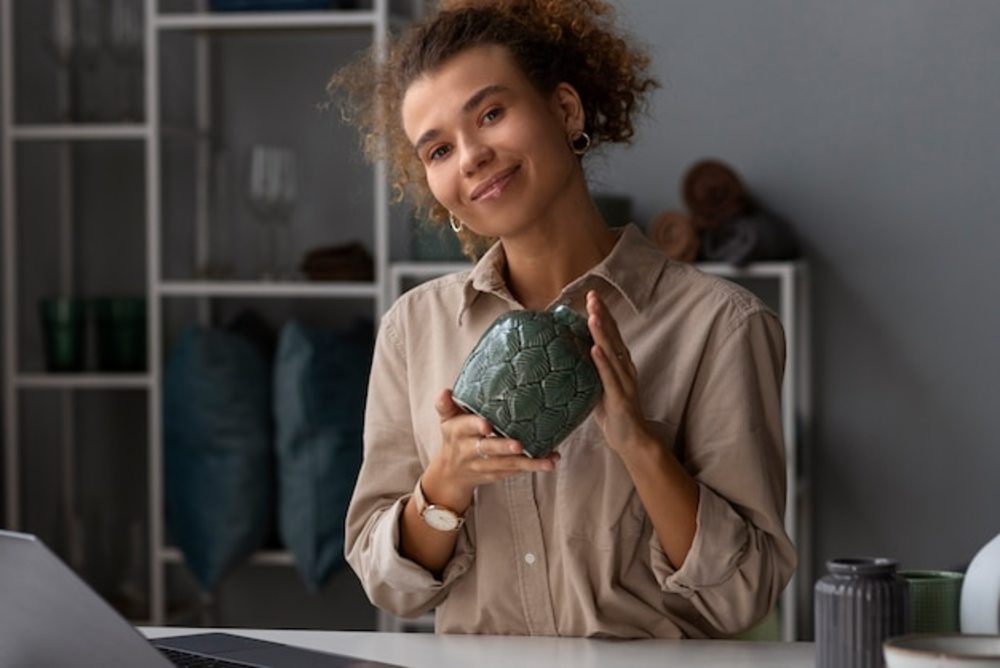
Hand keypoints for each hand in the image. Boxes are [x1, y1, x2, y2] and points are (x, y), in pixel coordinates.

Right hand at [421, 389, 559, 511]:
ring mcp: (483, 465)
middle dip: (503, 448)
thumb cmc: (454, 437)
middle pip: (487, 449)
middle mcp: (469, 451)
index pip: (464, 427)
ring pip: (505, 465)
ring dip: (527, 463)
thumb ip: (446, 405)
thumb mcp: (447, 420)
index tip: (487, 425)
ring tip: (547, 461)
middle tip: (518, 445)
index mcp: (457, 432)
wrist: (450, 474)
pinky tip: (549, 461)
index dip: (475, 426)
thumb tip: (446, 391)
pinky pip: (514, 471)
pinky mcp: (496, 475)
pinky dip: (532, 466)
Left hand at [586, 290, 652, 453]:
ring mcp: (624, 382)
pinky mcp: (620, 398)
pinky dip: (603, 362)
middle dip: (602, 315)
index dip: (603, 314)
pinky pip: (610, 377)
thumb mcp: (597, 385)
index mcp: (620, 364)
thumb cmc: (613, 412)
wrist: (631, 439)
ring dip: (602, 333)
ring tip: (593, 315)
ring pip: (613, 353)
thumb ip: (587, 369)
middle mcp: (625, 368)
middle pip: (613, 336)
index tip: (591, 296)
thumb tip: (566, 353)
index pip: (612, 333)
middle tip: (592, 296)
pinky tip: (595, 349)